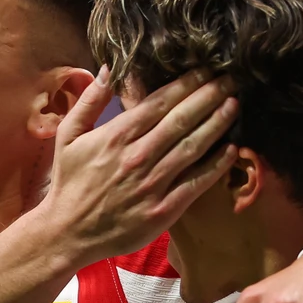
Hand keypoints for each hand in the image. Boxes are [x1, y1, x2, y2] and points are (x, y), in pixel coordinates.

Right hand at [38, 68, 238, 263]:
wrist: (67, 233)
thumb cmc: (69, 183)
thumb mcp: (68, 136)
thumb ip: (88, 101)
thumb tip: (109, 69)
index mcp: (116, 136)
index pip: (159, 103)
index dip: (186, 84)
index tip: (206, 71)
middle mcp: (138, 157)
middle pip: (182, 120)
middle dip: (209, 96)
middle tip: (230, 79)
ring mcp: (152, 185)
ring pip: (193, 147)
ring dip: (217, 123)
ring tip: (235, 105)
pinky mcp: (163, 211)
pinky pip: (196, 184)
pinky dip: (216, 165)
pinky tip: (232, 149)